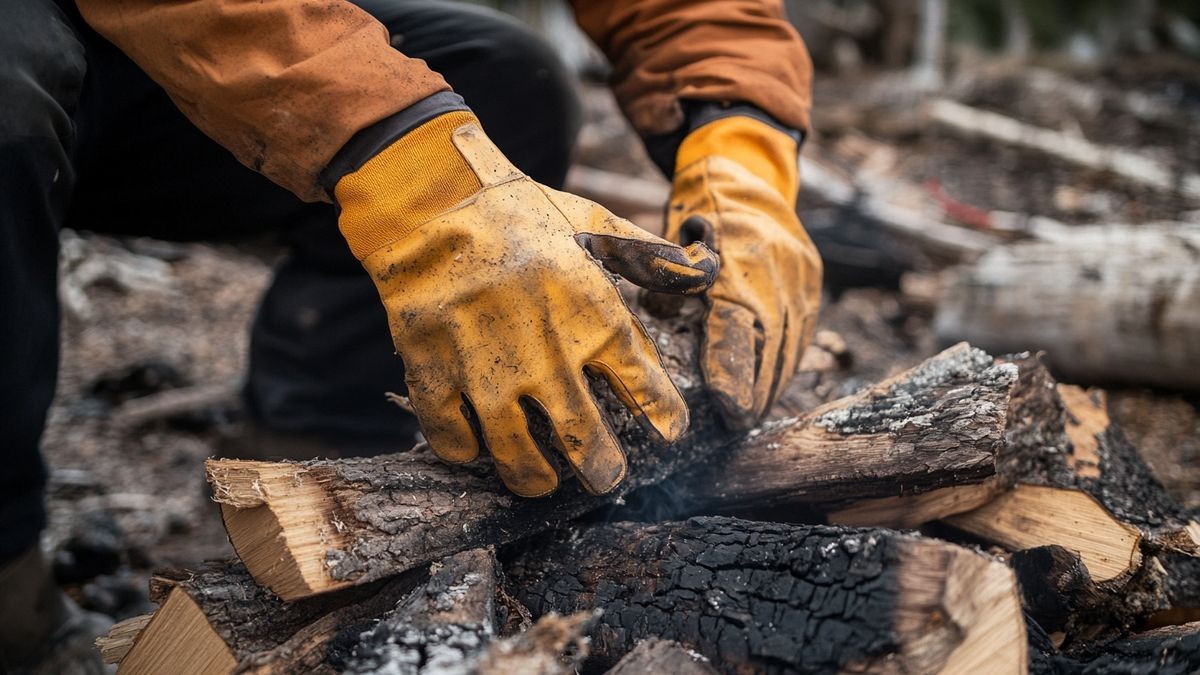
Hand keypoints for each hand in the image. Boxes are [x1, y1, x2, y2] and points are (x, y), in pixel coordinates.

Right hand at [334, 112, 717, 496]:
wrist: (433, 201)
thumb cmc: (520, 211)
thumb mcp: (595, 226)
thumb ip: (650, 258)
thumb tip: (703, 272)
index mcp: (596, 322)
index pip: (648, 393)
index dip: (665, 419)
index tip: (668, 431)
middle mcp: (548, 360)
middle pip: (588, 443)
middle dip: (604, 470)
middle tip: (607, 477)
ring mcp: (488, 375)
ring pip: (519, 458)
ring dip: (536, 479)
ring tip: (544, 481)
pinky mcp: (435, 377)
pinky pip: (453, 440)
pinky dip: (466, 451)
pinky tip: (476, 446)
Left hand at [661, 116, 821, 429]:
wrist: (744, 175)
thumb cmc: (695, 213)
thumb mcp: (672, 243)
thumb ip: (664, 285)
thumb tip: (655, 325)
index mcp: (739, 255)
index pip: (741, 325)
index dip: (736, 372)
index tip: (728, 411)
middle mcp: (778, 267)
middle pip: (772, 344)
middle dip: (756, 390)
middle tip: (736, 426)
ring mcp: (801, 274)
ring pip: (791, 343)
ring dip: (772, 383)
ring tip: (751, 415)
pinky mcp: (812, 282)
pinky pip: (801, 332)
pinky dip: (783, 362)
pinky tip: (768, 386)